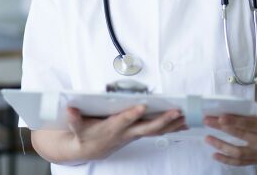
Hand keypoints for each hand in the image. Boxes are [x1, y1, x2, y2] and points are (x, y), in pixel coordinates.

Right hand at [65, 105, 186, 160]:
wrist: (87, 150)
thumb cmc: (83, 135)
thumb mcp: (75, 128)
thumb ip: (73, 119)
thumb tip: (69, 110)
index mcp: (111, 128)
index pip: (123, 120)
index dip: (132, 114)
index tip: (142, 106)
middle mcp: (125, 133)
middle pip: (146, 128)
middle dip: (162, 120)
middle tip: (176, 112)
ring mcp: (133, 135)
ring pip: (155, 130)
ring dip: (171, 125)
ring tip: (187, 116)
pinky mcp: (137, 134)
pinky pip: (157, 132)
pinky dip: (170, 128)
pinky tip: (181, 123)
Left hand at [204, 104, 256, 165]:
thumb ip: (250, 108)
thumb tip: (227, 104)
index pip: (249, 124)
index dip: (235, 121)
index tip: (220, 118)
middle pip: (240, 135)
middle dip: (221, 128)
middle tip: (207, 121)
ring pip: (239, 152)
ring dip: (221, 145)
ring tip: (207, 138)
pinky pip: (240, 162)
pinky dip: (226, 160)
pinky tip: (214, 155)